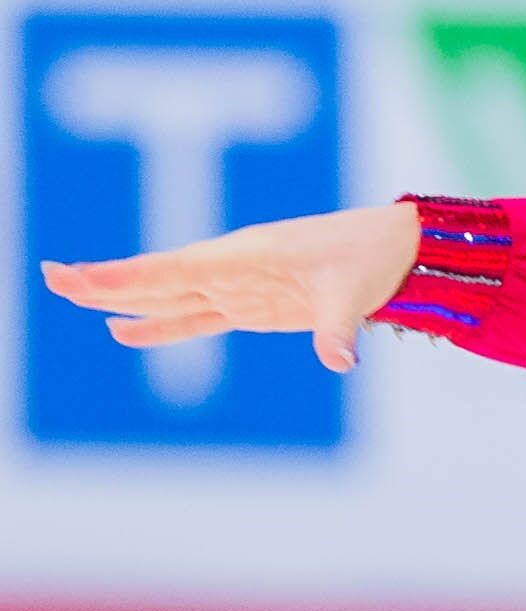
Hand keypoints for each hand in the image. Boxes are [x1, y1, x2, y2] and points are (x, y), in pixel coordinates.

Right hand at [43, 202, 418, 374]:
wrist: (389, 249)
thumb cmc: (368, 260)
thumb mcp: (353, 294)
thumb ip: (339, 328)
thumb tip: (341, 361)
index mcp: (244, 257)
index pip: (172, 268)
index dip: (126, 276)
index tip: (81, 276)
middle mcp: (231, 269)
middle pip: (156, 279)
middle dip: (104, 281)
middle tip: (51, 277)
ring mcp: (237, 288)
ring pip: (167, 296)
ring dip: (121, 299)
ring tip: (71, 297)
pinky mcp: (250, 307)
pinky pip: (194, 317)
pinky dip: (159, 326)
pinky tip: (123, 332)